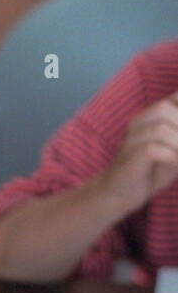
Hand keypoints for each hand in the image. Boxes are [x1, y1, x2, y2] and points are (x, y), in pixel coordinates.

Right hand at [101, 95, 177, 215]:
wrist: (119, 193)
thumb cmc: (151, 171)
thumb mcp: (174, 150)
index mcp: (150, 117)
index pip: (171, 99)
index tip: (177, 140)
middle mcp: (138, 123)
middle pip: (165, 109)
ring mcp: (131, 139)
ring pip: (160, 129)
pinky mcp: (129, 157)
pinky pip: (151, 150)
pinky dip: (170, 157)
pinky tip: (175, 165)